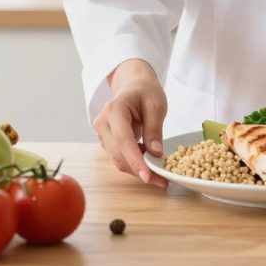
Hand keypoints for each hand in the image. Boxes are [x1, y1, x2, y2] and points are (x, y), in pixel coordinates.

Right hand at [93, 59, 168, 187]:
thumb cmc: (145, 91)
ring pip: (118, 160)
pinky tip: (148, 159)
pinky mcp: (106, 141)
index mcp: (114, 110)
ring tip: (159, 172)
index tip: (148, 176)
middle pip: (119, 155)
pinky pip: (119, 157)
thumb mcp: (156, 105)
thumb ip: (154, 128)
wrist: (133, 85)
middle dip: (140, 170)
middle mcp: (103, 123)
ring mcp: (102, 133)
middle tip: (163, 181)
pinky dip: (134, 163)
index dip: (135, 161)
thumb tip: (156, 153)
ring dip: (137, 169)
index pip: (124, 140)